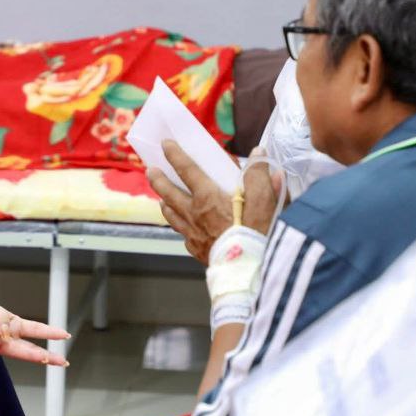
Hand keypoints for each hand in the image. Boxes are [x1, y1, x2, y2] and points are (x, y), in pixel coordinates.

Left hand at [148, 141, 282, 263]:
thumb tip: (257, 155)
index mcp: (208, 197)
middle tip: (151, 170)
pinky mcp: (197, 251)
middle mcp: (194, 214)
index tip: (166, 144)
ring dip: (165, 203)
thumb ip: (259, 174)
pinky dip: (180, 226)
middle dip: (158, 179)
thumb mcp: (265, 200)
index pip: (187, 170)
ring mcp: (193, 234)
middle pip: (169, 193)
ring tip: (162, 198)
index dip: (175, 155)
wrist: (249, 272)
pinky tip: (183, 226)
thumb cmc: (257, 235)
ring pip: (171, 214)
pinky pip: (183, 234)